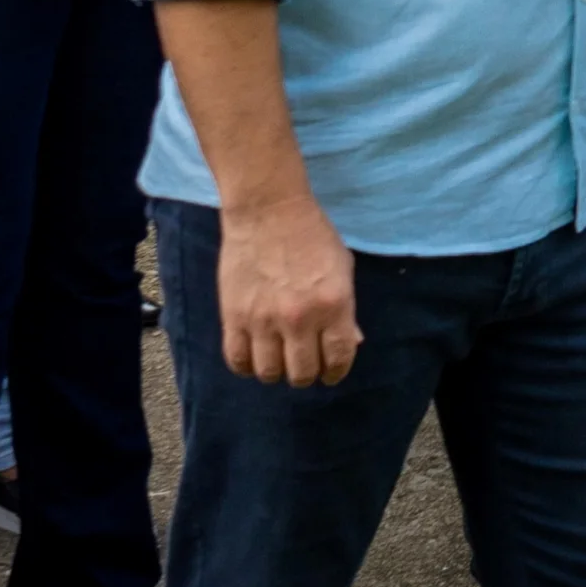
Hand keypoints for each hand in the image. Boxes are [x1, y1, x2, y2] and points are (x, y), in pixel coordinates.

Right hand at [217, 195, 360, 385]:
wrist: (269, 211)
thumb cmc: (313, 236)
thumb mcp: (343, 269)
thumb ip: (346, 310)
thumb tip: (352, 343)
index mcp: (334, 305)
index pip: (338, 358)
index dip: (336, 372)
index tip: (330, 373)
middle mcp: (300, 318)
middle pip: (302, 373)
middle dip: (306, 375)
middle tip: (303, 365)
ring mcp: (264, 319)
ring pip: (269, 372)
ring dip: (276, 372)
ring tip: (278, 360)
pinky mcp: (234, 316)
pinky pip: (237, 359)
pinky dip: (246, 366)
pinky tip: (253, 357)